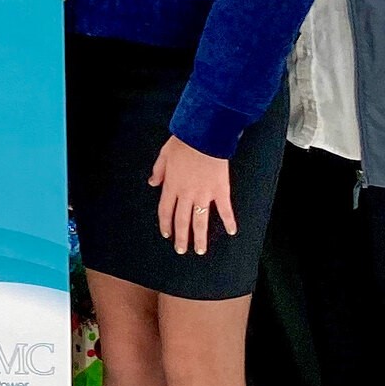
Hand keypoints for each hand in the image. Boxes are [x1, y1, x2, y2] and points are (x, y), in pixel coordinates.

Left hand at [149, 135, 235, 256]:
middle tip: (182, 250)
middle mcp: (186, 194)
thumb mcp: (164, 155)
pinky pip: (225, 209)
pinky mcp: (220, 190)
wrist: (204, 135)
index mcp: (171, 186)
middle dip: (181, 238)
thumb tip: (152, 183)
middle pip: (182, 221)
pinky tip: (232, 231)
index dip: (165, 225)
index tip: (167, 235)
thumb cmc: (184, 142)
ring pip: (200, 221)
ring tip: (200, 250)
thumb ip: (158, 171)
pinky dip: (229, 221)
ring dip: (200, 237)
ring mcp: (204, 194)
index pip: (165, 211)